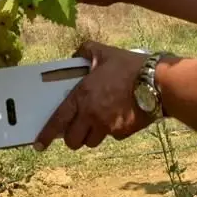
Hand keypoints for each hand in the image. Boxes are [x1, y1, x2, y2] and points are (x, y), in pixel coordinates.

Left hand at [33, 41, 153, 150]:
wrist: (157, 82)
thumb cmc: (130, 66)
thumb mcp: (104, 52)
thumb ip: (85, 51)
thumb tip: (75, 55)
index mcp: (82, 96)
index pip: (58, 121)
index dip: (46, 135)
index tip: (38, 145)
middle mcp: (91, 114)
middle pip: (74, 140)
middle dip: (73, 137)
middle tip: (78, 129)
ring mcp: (108, 126)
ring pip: (92, 142)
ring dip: (92, 135)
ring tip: (100, 121)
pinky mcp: (123, 132)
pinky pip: (112, 137)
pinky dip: (113, 131)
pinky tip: (120, 116)